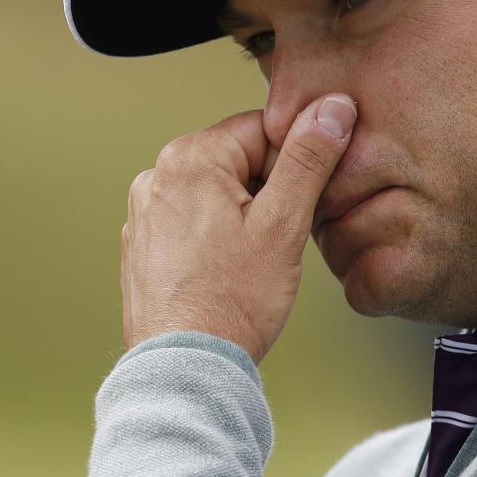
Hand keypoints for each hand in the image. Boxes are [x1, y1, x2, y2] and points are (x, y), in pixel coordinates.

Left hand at [120, 94, 356, 363]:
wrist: (185, 367)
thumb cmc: (231, 302)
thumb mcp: (284, 223)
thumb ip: (309, 159)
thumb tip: (332, 109)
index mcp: (189, 158)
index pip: (264, 128)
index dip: (296, 162)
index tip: (307, 198)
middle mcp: (157, 176)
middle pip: (240, 159)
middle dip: (271, 190)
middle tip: (282, 236)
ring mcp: (145, 212)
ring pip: (219, 191)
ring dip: (247, 214)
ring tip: (256, 259)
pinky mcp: (144, 244)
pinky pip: (195, 220)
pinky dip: (220, 237)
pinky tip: (231, 271)